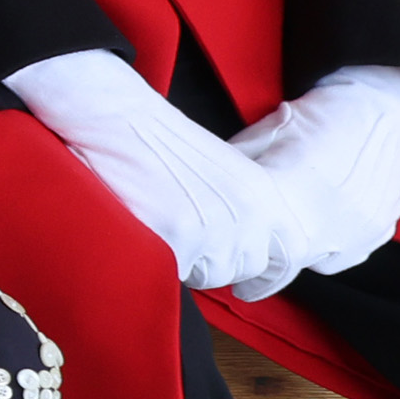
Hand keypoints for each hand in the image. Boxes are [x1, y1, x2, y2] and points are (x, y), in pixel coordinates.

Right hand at [9, 49, 310, 299]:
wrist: (117, 117)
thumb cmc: (156, 138)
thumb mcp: (223, 168)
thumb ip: (241, 209)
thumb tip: (248, 249)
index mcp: (262, 195)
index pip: (281, 257)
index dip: (261, 272)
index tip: (245, 280)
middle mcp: (247, 216)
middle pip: (238, 270)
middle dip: (211, 262)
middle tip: (183, 234)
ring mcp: (213, 231)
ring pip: (204, 277)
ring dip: (183, 262)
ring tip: (160, 226)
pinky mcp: (177, 241)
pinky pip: (171, 274)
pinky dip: (155, 259)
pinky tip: (143, 229)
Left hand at [232, 66, 399, 278]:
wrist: (382, 99)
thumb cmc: (318, 115)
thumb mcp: (261, 139)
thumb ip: (237, 174)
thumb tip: (210, 202)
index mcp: (296, 203)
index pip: (265, 262)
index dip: (249, 275)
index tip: (237, 281)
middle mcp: (334, 223)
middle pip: (293, 265)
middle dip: (274, 263)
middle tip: (258, 257)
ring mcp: (363, 227)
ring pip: (323, 262)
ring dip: (305, 253)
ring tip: (294, 230)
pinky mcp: (383, 223)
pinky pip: (353, 251)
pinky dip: (336, 244)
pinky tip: (323, 223)